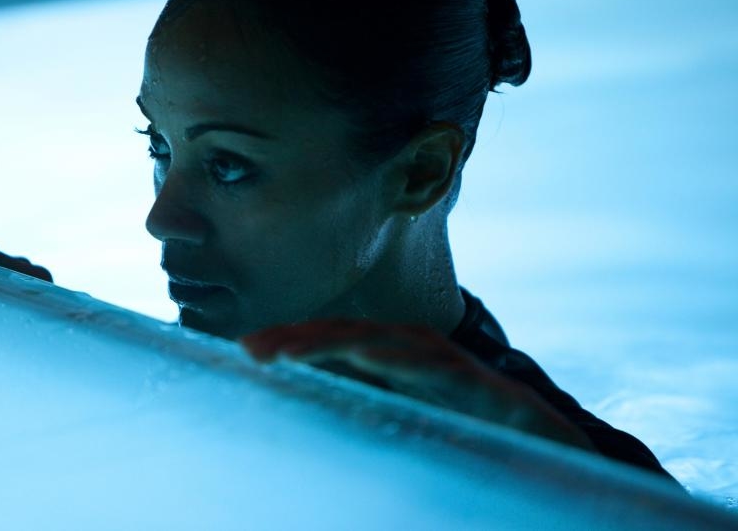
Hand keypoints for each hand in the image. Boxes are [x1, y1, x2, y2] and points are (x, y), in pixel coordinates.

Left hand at [241, 318, 593, 450]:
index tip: (244, 352)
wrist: (557, 464)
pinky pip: (443, 371)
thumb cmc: (474, 446)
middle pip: (354, 336)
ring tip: (292, 352)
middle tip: (253, 352)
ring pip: (391, 344)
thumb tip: (297, 420)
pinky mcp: (492, 393)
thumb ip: (361, 413)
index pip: (337, 346)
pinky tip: (369, 356)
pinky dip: (404, 359)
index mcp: (400, 368)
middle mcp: (425, 360)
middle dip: (302, 340)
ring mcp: (458, 372)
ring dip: (338, 343)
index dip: (293, 344)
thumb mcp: (403, 428)